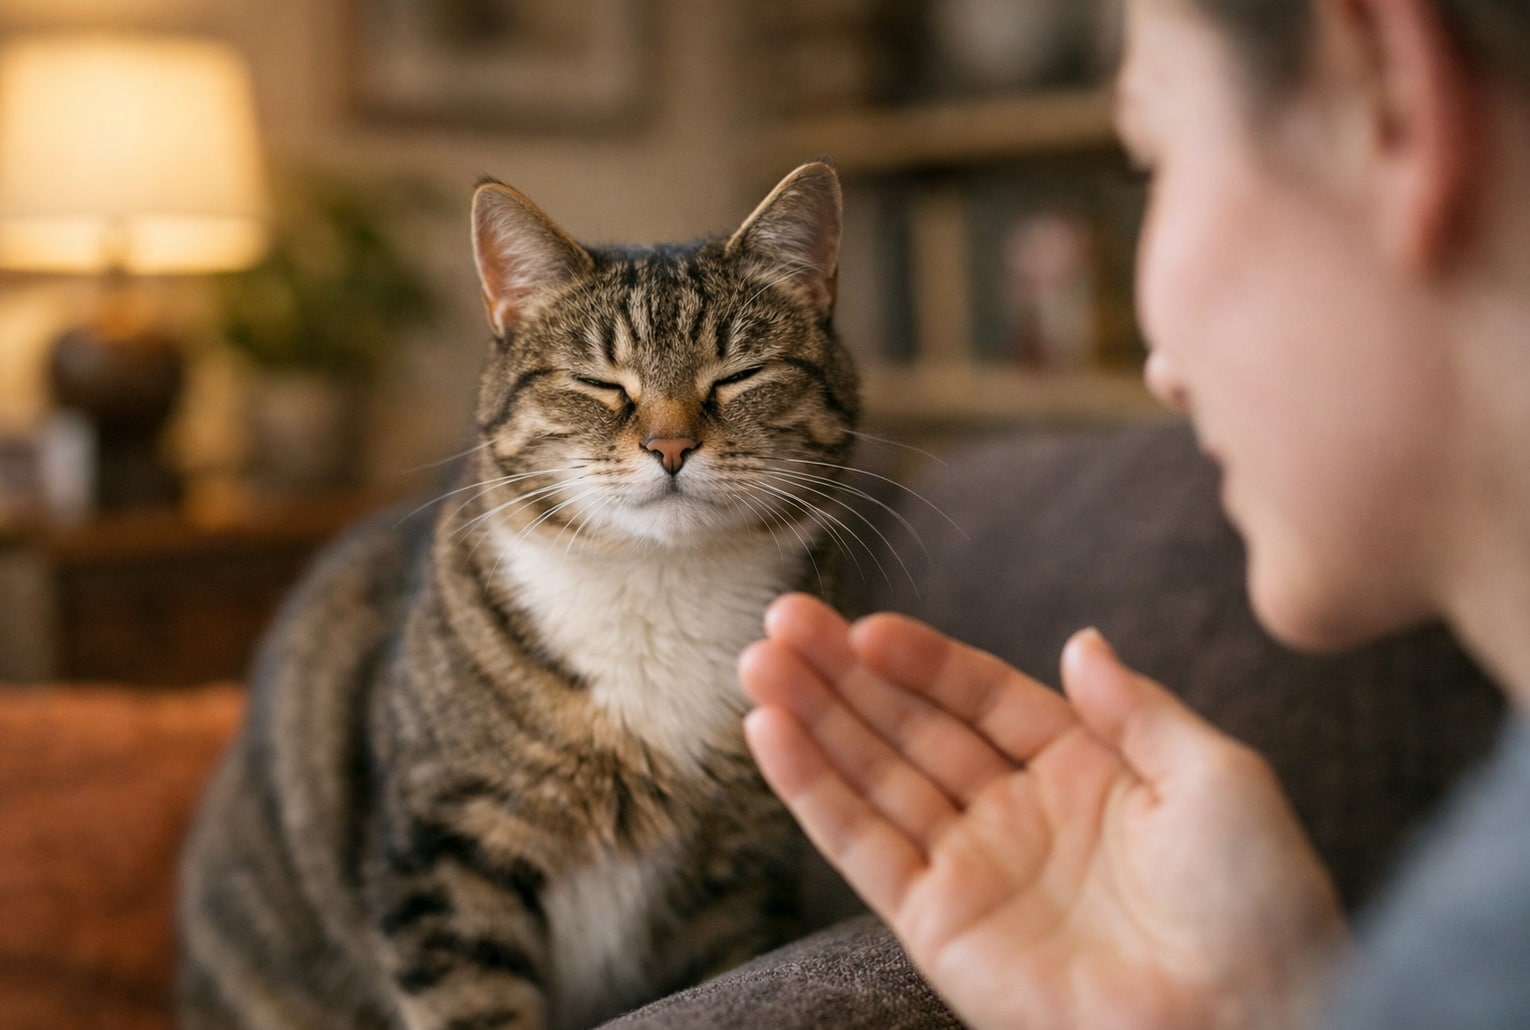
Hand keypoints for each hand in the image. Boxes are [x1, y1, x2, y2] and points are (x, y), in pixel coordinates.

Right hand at [740, 594, 1347, 1029]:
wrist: (1249, 1017)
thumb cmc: (1256, 905)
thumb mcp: (1216, 777)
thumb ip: (1136, 708)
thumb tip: (1079, 641)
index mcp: (1084, 769)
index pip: (981, 696)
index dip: (922, 659)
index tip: (867, 625)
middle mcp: (1017, 813)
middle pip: (911, 727)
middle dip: (845, 675)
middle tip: (782, 620)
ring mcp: (974, 868)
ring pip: (873, 777)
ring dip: (813, 719)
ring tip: (758, 661)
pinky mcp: (939, 926)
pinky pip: (861, 845)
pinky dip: (812, 791)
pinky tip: (769, 732)